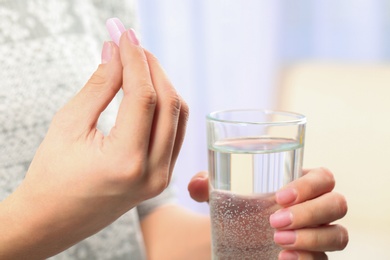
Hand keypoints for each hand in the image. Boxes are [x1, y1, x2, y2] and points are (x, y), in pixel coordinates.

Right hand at [2, 29, 187, 257]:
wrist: (54, 218)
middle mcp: (152, 173)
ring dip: (162, 84)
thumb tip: (115, 51)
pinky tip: (148, 89)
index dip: (136, 60)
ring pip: (178, 117)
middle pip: (169, 103)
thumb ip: (98, 86)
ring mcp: (161, 178)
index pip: (144, 97)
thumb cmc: (51, 176)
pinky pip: (174, 133)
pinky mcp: (162, 177)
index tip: (125, 35)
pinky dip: (165, 106)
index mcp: (125, 162)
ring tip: (139, 63)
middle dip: (152, 67)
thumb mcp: (68, 125)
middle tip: (132, 44)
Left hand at [188, 168, 347, 258]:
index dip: (310, 185)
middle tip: (275, 222)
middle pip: (337, 204)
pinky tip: (284, 259)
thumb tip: (198, 184)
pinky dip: (308, 259)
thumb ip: (208, 185)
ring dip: (311, 238)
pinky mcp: (314, 256)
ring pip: (338, 234)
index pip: (323, 177)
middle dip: (310, 213)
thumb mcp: (222, 195)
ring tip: (278, 242)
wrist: (237, 239)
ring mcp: (320, 234)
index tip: (280, 196)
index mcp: (301, 184)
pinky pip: (325, 259)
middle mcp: (317, 208)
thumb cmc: (237, 209)